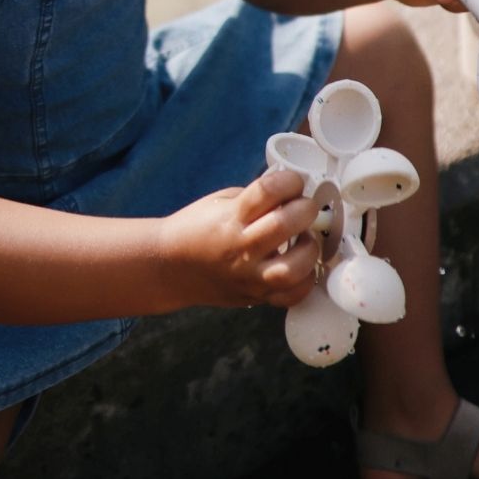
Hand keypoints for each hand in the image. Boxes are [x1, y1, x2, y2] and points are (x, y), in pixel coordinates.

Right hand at [157, 170, 320, 311]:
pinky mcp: (253, 297)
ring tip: (305, 240)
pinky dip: (304, 282)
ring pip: (291, 270)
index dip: (289, 180)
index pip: (267, 191)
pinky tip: (301, 266)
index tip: (294, 181)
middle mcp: (239, 248)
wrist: (169, 267)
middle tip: (306, 207)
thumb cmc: (196, 228)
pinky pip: (289, 297)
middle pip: (283, 225)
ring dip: (309, 250)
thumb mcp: (222, 202)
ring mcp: (247, 277)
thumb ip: (257, 198)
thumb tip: (293, 194)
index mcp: (230, 217)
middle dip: (305, 209)